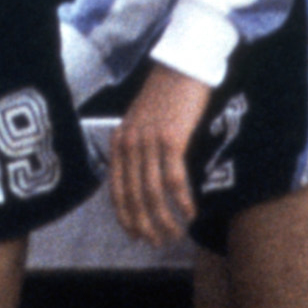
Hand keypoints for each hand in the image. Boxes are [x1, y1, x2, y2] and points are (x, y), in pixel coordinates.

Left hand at [107, 61, 211, 249]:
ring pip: (152, 193)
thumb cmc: (166, 94)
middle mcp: (129, 143)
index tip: (137, 235)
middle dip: (145, 225)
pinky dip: (182, 200)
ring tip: (176, 233)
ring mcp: (148, 141)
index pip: (116, 189)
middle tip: (158, 242)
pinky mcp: (171, 139)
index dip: (126, 217)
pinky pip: (174, 179)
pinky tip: (191, 213)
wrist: (182, 65)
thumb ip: (138, 148)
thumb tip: (145, 181)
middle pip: (133, 197)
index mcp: (119, 141)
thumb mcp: (141, 121)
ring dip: (165, 219)